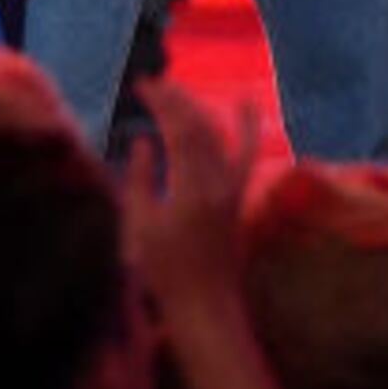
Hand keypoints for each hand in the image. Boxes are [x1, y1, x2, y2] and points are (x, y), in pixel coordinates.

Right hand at [120, 79, 257, 309]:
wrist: (204, 304)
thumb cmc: (165, 272)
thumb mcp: (140, 227)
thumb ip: (140, 179)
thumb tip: (143, 141)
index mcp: (190, 189)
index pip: (178, 131)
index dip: (161, 103)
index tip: (141, 86)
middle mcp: (217, 183)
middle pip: (199, 127)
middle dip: (176, 99)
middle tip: (152, 83)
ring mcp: (232, 189)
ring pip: (218, 136)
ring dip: (198, 108)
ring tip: (178, 90)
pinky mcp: (238, 197)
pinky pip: (246, 153)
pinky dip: (247, 127)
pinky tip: (246, 104)